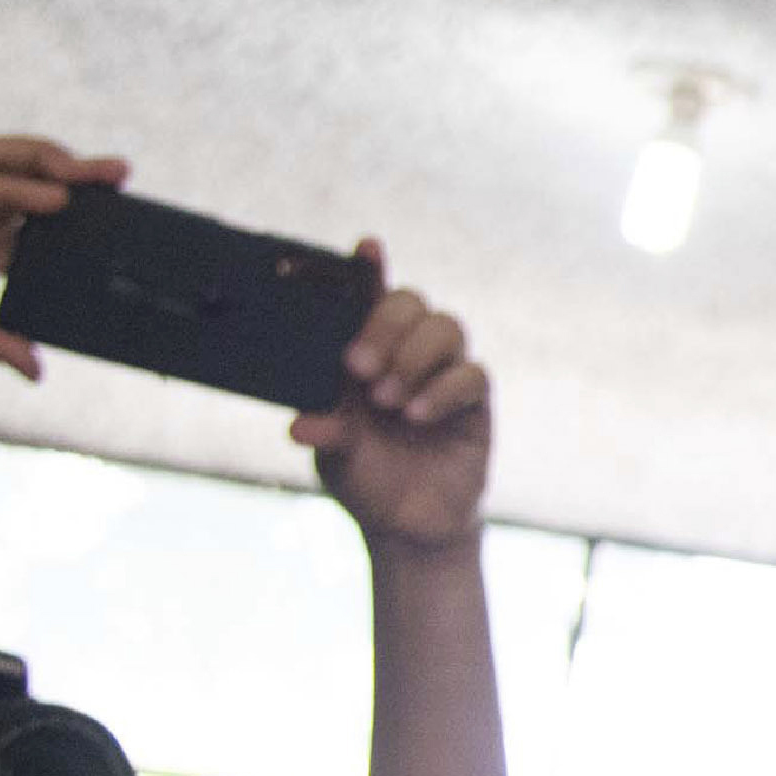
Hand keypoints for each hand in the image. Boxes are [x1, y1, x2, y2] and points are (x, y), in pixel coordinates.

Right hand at [0, 135, 119, 374]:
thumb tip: (39, 368)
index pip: (25, 234)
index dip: (71, 227)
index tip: (120, 230)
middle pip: (19, 189)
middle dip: (73, 180)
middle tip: (125, 179)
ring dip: (46, 163)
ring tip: (96, 174)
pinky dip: (7, 188)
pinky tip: (50, 198)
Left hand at [297, 247, 491, 554]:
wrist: (410, 528)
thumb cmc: (366, 481)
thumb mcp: (335, 457)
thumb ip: (327, 433)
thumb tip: (301, 426)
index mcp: (365, 354)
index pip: (368, 298)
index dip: (370, 269)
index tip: (366, 248)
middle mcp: (406, 354)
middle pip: (412, 303)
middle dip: (386, 325)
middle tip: (358, 367)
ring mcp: (443, 374)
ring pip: (447, 328)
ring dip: (414, 357)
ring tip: (388, 401)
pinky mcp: (475, 402)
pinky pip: (472, 374)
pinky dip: (443, 390)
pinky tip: (417, 416)